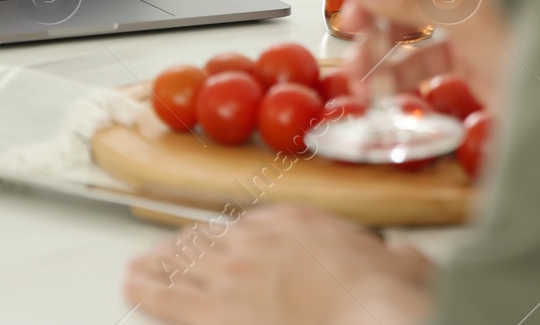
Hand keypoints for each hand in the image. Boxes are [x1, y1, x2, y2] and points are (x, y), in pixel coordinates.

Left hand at [123, 205, 434, 324]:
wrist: (370, 316)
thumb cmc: (388, 302)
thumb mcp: (405, 268)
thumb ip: (398, 260)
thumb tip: (408, 259)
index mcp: (300, 224)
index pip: (252, 225)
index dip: (232, 238)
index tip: (223, 243)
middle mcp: (258, 241)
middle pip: (212, 239)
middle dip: (190, 248)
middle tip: (173, 253)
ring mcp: (232, 274)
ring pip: (184, 263)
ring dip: (160, 265)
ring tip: (141, 268)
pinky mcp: (214, 313)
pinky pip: (167, 297)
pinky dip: (146, 290)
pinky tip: (131, 286)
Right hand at [334, 0, 507, 116]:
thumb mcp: (471, 21)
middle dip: (374, 5)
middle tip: (350, 25)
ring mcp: (476, 17)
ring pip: (412, 19)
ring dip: (380, 45)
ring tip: (358, 71)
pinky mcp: (474, 55)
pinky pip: (426, 55)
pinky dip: (400, 71)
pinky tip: (378, 88)